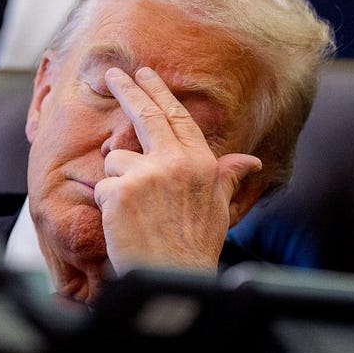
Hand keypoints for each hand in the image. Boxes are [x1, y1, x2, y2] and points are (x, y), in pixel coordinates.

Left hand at [94, 66, 261, 273]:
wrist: (174, 278)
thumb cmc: (195, 248)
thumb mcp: (219, 208)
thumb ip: (226, 178)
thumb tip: (250, 162)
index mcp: (203, 163)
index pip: (178, 117)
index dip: (159, 93)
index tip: (146, 75)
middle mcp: (177, 162)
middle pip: (146, 115)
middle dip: (128, 90)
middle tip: (113, 73)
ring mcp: (148, 174)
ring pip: (117, 160)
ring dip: (118, 183)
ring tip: (135, 213)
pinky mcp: (121, 191)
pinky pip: (103, 187)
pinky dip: (108, 206)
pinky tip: (124, 224)